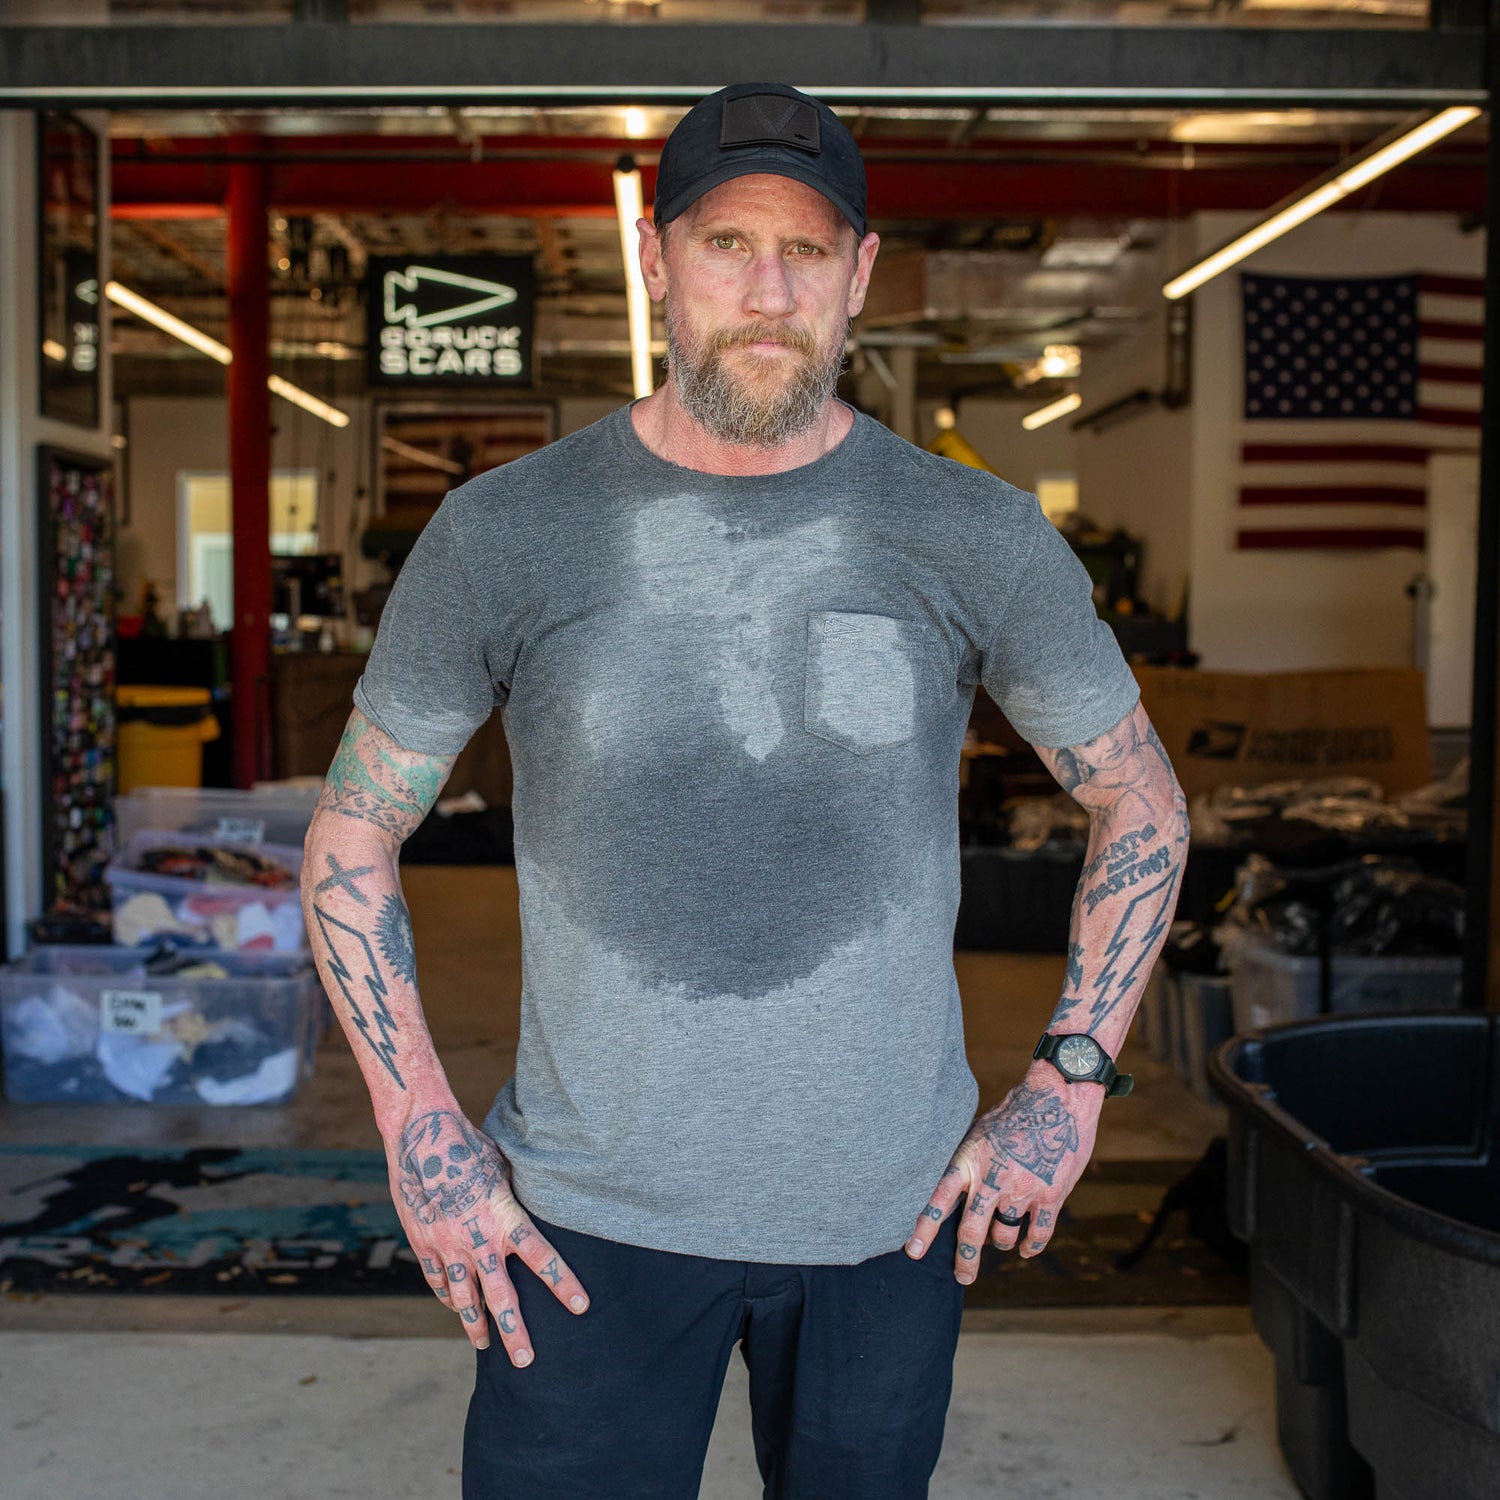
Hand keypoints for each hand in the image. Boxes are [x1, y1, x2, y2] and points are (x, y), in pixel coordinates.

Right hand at [387, 1104, 589, 1366]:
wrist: (420, 1134)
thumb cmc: (468, 1143)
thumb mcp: (502, 1167)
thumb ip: (514, 1196)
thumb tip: (533, 1205)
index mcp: (503, 1216)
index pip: (541, 1257)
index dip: (562, 1283)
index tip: (580, 1306)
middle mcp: (476, 1238)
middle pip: (500, 1295)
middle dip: (515, 1331)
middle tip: (527, 1362)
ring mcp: (446, 1245)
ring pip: (464, 1298)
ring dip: (476, 1325)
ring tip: (486, 1346)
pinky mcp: (423, 1243)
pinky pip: (438, 1280)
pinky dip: (449, 1295)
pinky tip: (457, 1306)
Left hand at [904, 1063, 1100, 1280]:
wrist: (1058, 1100)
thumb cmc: (1015, 1113)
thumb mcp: (980, 1133)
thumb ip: (967, 1162)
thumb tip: (950, 1188)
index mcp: (970, 1161)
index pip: (939, 1199)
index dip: (924, 1228)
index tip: (912, 1252)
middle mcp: (993, 1179)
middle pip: (972, 1232)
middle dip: (965, 1260)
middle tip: (962, 1277)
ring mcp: (1022, 1190)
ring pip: (1004, 1235)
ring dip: (1000, 1242)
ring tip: (1000, 1240)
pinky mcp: (1050, 1196)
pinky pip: (1037, 1234)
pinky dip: (1031, 1245)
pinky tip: (1027, 1248)